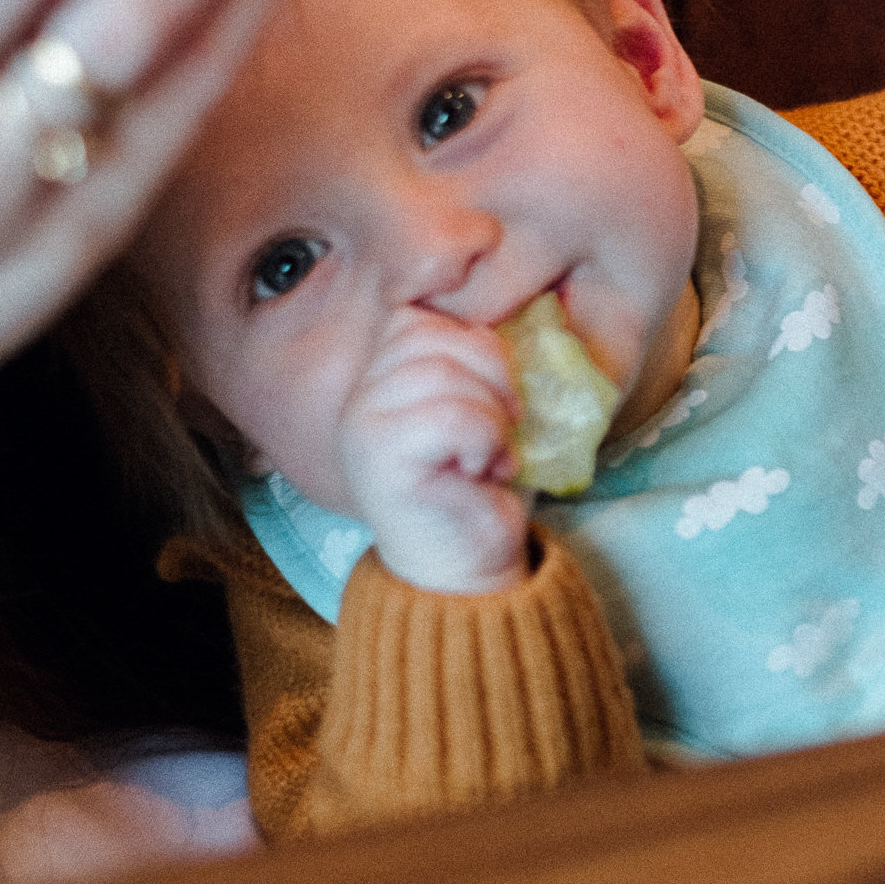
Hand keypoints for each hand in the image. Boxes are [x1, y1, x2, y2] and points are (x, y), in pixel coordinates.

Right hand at [337, 311, 531, 595]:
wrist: (467, 571)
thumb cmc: (481, 487)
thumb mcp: (484, 407)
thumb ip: (481, 361)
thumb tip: (524, 312)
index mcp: (381, 378)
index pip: (419, 315)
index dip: (473, 339)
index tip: (500, 390)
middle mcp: (361, 396)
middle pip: (432, 333)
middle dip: (490, 368)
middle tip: (507, 420)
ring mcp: (363, 425)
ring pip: (443, 371)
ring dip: (490, 410)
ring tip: (494, 451)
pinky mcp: (380, 458)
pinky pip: (450, 414)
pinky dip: (484, 438)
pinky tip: (482, 469)